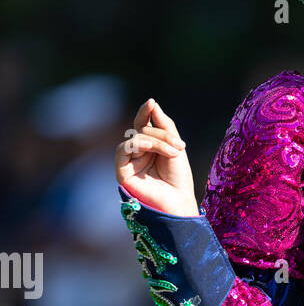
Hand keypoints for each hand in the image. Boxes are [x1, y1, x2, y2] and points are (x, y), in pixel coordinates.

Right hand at [115, 98, 197, 215]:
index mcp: (150, 147)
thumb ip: (165, 126)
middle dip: (162, 134)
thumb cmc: (179, 178)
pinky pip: (123, 149)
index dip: (146, 113)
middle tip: (178, 146)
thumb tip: (152, 104)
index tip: (151, 102)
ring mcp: (129, 162)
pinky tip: (150, 147)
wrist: (179, 202)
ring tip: (171, 151)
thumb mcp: (175, 147)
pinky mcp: (122, 171)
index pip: (144, 124)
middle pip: (143, 130)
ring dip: (154, 140)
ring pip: (136, 137)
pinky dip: (138, 144)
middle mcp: (137, 153)